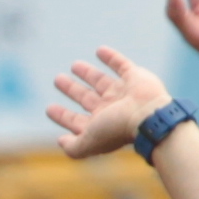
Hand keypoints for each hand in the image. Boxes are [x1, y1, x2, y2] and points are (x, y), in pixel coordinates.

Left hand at [45, 45, 169, 160]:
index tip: (49, 109)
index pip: (77, 120)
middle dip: (72, 90)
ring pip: (101, 80)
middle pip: (86, 98)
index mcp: (100, 125)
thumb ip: (73, 147)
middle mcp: (111, 109)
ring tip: (73, 65)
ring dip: (88, 73)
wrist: (148, 115)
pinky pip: (121, 64)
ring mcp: (123, 93)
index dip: (63, 116)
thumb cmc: (117, 129)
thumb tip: (61, 141)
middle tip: (57, 80)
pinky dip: (112, 57)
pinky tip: (100, 50)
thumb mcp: (88, 142)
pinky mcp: (135, 77)